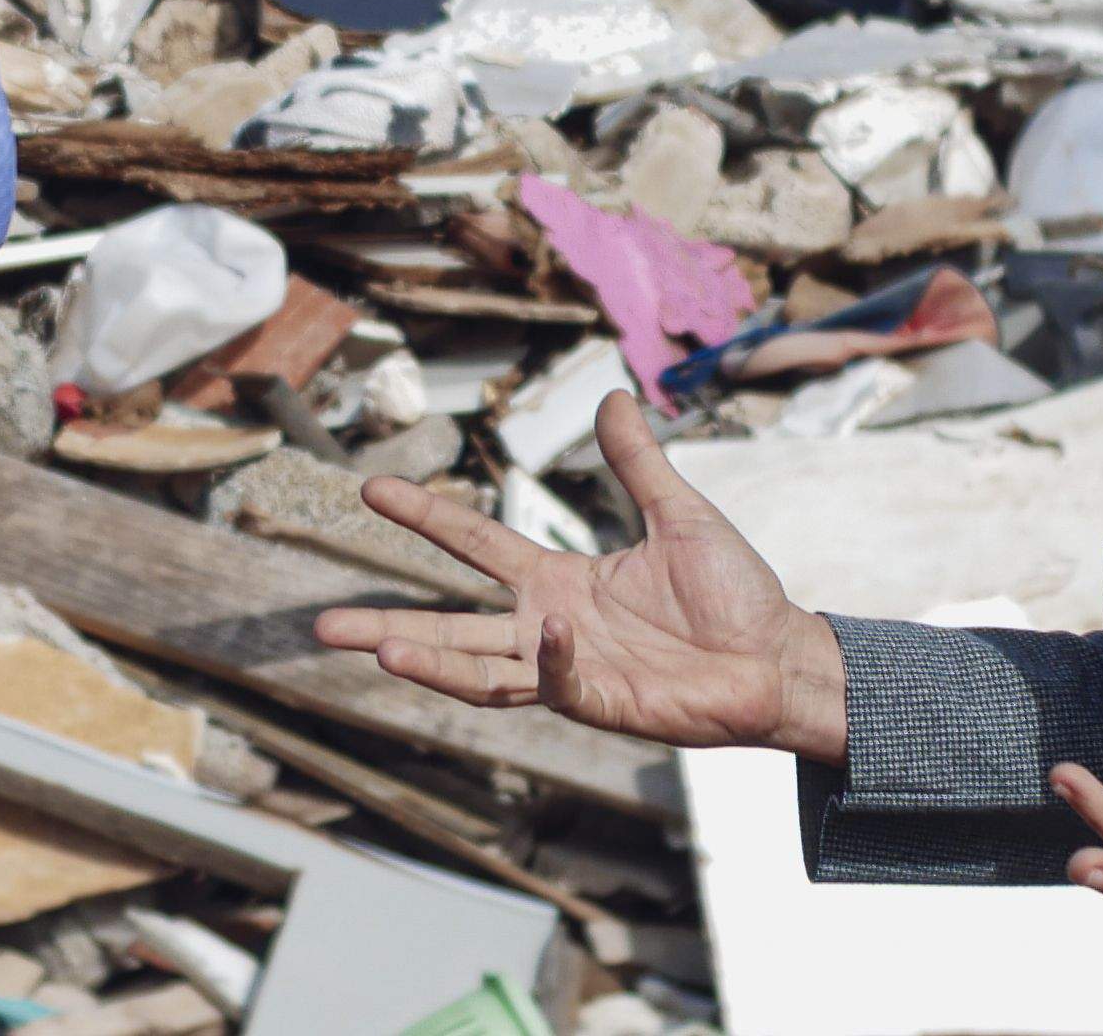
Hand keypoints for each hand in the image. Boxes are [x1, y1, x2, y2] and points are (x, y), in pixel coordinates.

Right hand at [308, 391, 850, 758]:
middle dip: (387, 626)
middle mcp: (549, 628)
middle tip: (323, 624)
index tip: (370, 488)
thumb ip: (638, 463)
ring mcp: (570, 672)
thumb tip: (615, 397)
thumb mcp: (679, 514)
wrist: (779, 656)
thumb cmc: (734, 596)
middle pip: (450, 627)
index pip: (474, 545)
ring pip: (478, 670)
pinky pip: (561, 682)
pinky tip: (549, 632)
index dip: (425, 516)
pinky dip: (554, 658)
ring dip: (428, 661)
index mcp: (558, 582)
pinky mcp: (601, 704)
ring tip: (375, 649)